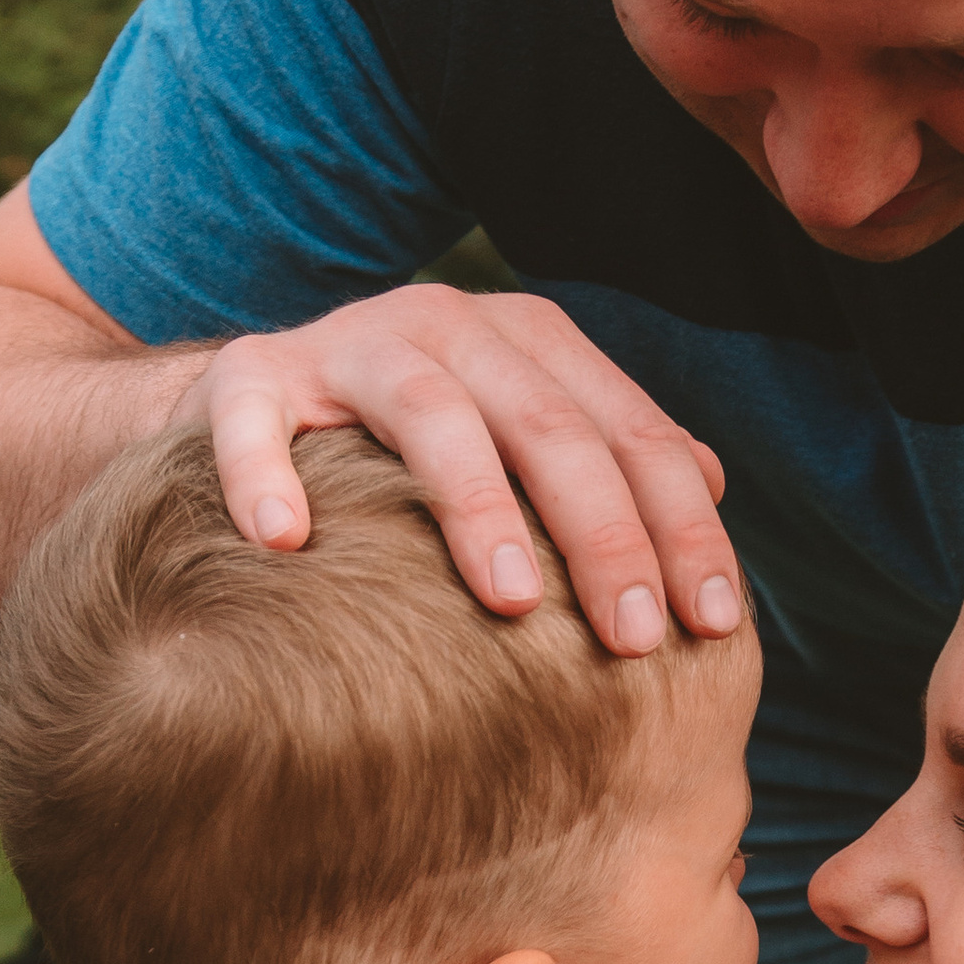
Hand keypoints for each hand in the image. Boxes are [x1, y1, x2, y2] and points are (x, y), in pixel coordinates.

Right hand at [180, 288, 740, 655]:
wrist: (249, 415)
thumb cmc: (405, 456)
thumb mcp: (517, 441)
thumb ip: (607, 455)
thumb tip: (715, 482)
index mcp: (530, 344)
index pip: (630, 435)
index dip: (680, 528)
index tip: (714, 626)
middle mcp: (450, 326)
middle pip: (548, 427)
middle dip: (604, 534)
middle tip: (633, 638)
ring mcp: (350, 344)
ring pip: (431, 412)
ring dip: (476, 506)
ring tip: (511, 600)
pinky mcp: (249, 375)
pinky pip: (254, 417)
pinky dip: (265, 472)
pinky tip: (286, 542)